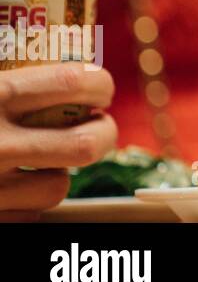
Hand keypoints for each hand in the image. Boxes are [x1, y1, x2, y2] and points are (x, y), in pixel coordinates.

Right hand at [0, 64, 116, 221]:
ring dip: (58, 174)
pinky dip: (27, 201)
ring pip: (58, 187)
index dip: (99, 85)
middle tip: (95, 127)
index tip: (101, 91)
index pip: (74, 82)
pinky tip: (11, 186)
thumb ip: (15, 79)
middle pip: (87, 144)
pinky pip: (29, 214)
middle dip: (102, 134)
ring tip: (40, 161)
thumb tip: (69, 67)